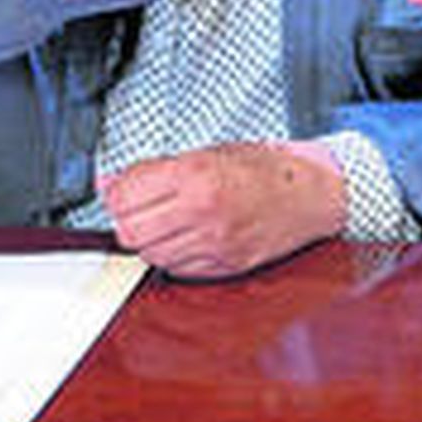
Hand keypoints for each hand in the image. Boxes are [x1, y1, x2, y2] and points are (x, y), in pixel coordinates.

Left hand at [99, 140, 344, 278]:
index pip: (125, 196)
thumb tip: (110, 183)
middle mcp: (203, 211)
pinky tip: (190, 236)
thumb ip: (157, 169)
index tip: (125, 187)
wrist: (311, 196)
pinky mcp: (222, 267)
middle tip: (146, 205)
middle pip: (129, 231)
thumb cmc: (266, 170)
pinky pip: (175, 269)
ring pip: (149, 254)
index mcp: (198, 174)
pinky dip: (174, 255)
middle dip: (130, 218)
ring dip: (152, 239)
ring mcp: (213, 244)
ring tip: (173, 220)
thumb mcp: (211, 152)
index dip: (118, 192)